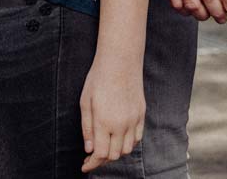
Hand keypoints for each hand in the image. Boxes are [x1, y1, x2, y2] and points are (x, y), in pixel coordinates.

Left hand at [79, 52, 145, 172]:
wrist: (121, 60)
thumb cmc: (98, 78)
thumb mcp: (85, 102)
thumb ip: (87, 128)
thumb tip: (88, 150)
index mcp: (104, 122)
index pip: (100, 154)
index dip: (91, 164)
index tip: (84, 166)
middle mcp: (121, 124)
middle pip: (114, 155)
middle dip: (102, 159)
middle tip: (92, 156)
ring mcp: (133, 119)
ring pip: (127, 149)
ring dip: (116, 152)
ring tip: (106, 146)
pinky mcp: (142, 113)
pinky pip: (137, 137)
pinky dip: (129, 143)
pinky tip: (119, 137)